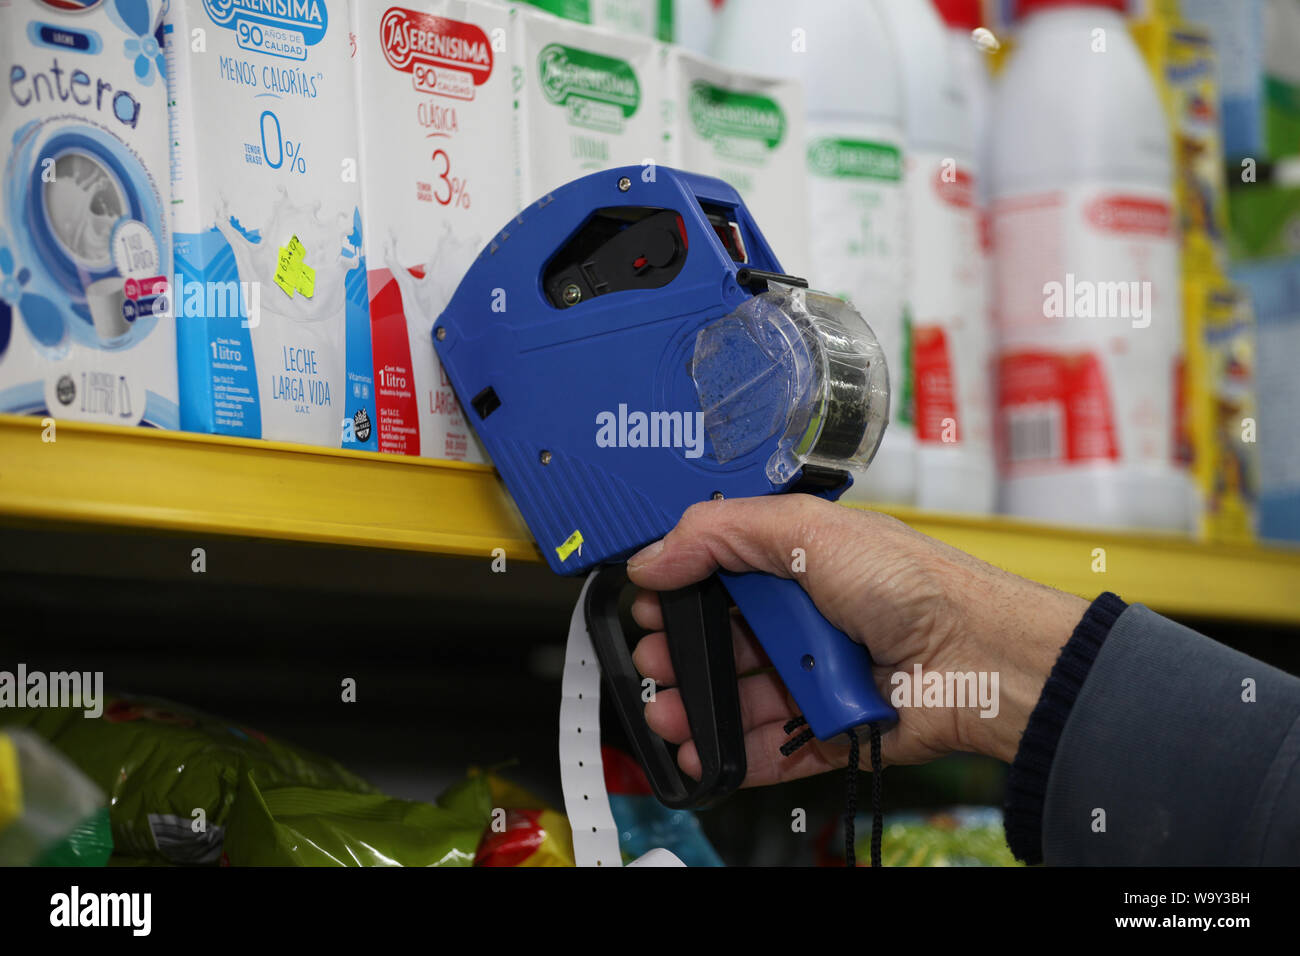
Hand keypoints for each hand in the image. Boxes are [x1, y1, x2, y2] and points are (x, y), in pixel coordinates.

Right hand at [626, 495, 1087, 787]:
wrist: (976, 658)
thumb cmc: (915, 584)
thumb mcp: (808, 529)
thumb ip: (721, 533)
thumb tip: (654, 555)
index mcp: (797, 561)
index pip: (718, 574)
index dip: (679, 588)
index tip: (648, 600)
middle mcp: (802, 618)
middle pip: (718, 641)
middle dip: (677, 653)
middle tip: (654, 657)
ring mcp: (812, 676)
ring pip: (735, 699)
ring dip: (694, 708)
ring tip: (669, 713)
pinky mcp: (827, 730)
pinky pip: (768, 749)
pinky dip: (730, 754)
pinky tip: (700, 753)